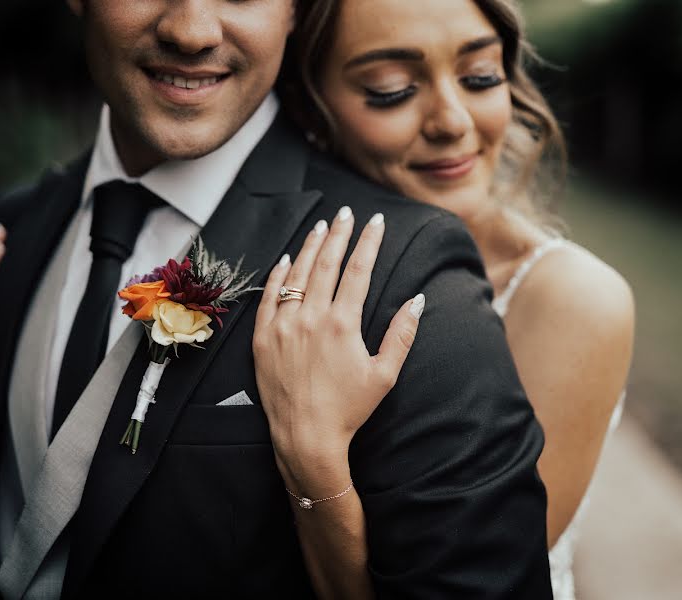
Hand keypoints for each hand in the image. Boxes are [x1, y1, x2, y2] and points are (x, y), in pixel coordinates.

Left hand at [252, 207, 424, 492]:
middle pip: (327, 264)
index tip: (375, 222)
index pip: (358, 270)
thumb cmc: (349, 410)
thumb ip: (402, 334)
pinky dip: (278, 275)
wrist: (306, 437)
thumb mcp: (384, 374)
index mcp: (343, 324)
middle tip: (346, 213)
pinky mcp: (263, 338)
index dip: (368, 242)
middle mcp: (311, 318)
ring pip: (297, 275)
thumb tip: (417, 300)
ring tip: (321, 227)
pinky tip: (287, 259)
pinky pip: (269, 297)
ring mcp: (284, 326)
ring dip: (311, 247)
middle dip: (339, 234)